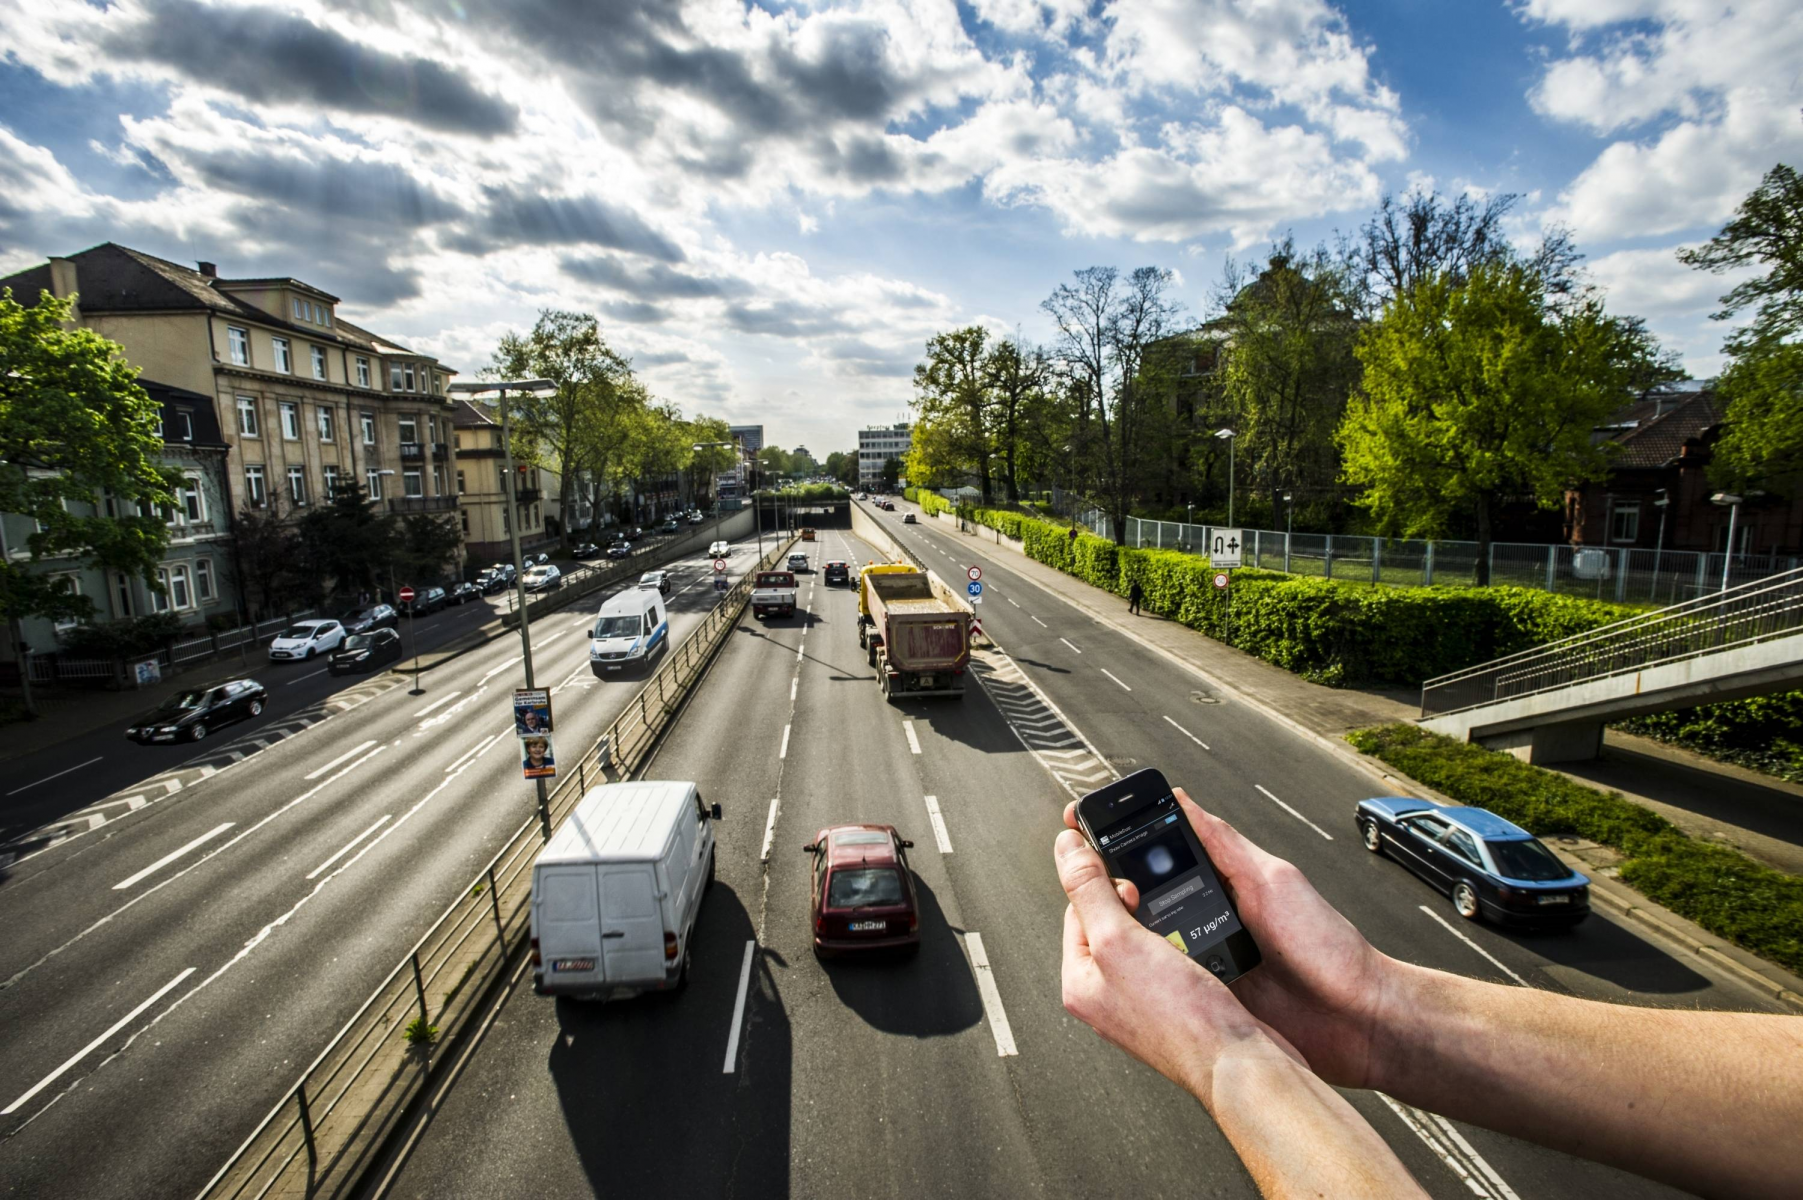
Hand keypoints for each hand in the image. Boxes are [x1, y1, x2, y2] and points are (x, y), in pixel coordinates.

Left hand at [1057, 814, 1291, 1104]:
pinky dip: (1185, 948)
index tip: (1130, 882)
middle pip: (1111, 923)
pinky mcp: (1174, 1008)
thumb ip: (1089, 890)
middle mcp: (1105, 995)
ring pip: (1145, 941)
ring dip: (1164, 927)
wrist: (1238, 1064)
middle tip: (1157, 916)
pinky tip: (1197, 955)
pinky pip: (1172, 962)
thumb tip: (1064, 850)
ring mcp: (1140, 1004)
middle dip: (1136, 908)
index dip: (1103, 887)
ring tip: (1180, 939)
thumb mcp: (1120, 939)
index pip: (1076, 910)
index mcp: (1079, 982)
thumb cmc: (1181, 1018)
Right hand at [1060, 789, 1394, 1089]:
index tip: (1087, 828)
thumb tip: (1182, 800)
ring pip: (1150, 947)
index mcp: (1224, 884)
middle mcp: (1210, 921)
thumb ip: (1225, 844)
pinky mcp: (1210, 1000)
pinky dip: (1155, 980)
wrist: (1359, 1019)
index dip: (1125, 844)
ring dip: (1133, 941)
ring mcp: (1207, 963)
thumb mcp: (1272, 880)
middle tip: (1089, 887)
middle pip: (1148, 903)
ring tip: (1110, 931)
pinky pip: (1170, 985)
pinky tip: (1142, 975)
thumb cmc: (1329, 947)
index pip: (1164, 856)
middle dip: (1117, 896)